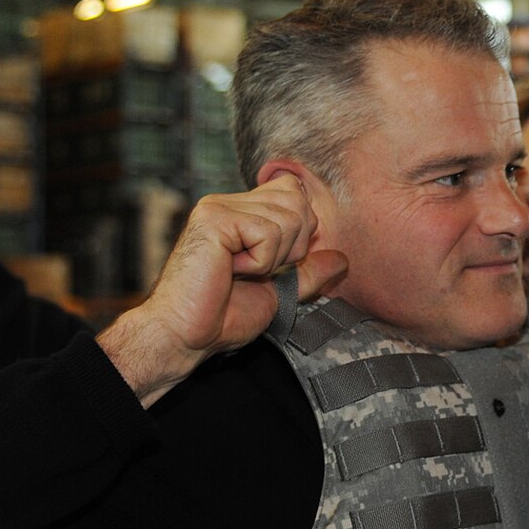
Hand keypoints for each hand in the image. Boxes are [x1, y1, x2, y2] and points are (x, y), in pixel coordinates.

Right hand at [100, 177, 346, 405]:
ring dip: (274, 257)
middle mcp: (228, 202)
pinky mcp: (214, 218)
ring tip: (240, 272)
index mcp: (241, 212)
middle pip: (297, 200)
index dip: (299, 232)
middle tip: (256, 271)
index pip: (294, 192)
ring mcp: (219, 206)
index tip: (271, 265)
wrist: (186, 336)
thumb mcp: (278, 291)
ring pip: (288, 217)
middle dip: (292, 245)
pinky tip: (232, 271)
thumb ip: (307, 272)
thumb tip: (342, 259)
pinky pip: (268, 231)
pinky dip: (260, 261)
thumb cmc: (223, 317)